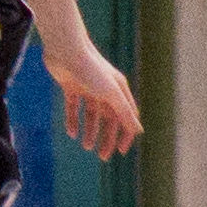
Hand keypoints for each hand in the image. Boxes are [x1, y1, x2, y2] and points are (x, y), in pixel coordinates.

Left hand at [46, 38, 138, 158]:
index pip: (125, 117)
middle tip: (103, 156)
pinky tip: (71, 133)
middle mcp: (105, 91)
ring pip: (91, 115)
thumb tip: (139, 131)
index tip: (120, 152)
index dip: (124, 135)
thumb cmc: (91, 69)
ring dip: (90, 131)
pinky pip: (73, 108)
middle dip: (106, 138)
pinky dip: (73, 120)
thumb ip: (124, 112)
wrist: (66, 50)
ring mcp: (87, 89)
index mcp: (119, 91)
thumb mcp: (111, 93)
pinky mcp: (71, 87)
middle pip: (108, 119)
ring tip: (86, 147)